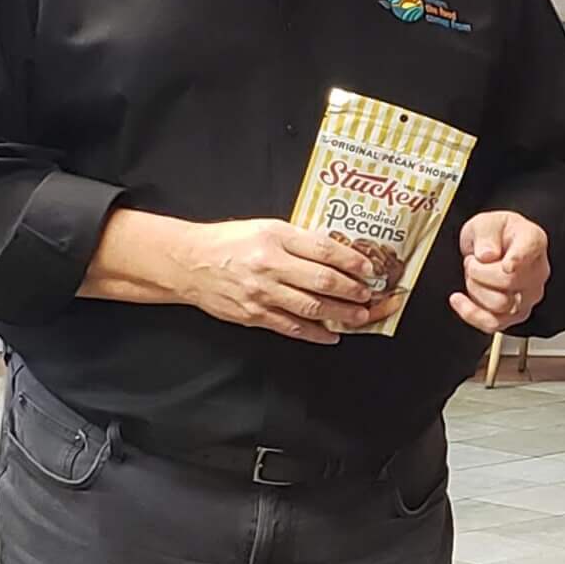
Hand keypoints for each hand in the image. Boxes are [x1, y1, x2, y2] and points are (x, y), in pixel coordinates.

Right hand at [93, 212, 397, 344]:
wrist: (190, 263)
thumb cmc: (230, 242)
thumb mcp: (267, 228)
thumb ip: (300, 240)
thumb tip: (337, 251)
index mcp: (275, 239)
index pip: (323, 250)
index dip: (352, 261)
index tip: (370, 268)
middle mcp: (270, 266)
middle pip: (322, 282)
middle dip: (354, 291)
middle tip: (374, 296)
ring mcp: (263, 294)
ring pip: (311, 308)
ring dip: (342, 315)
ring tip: (363, 317)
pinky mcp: (255, 316)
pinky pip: (292, 328)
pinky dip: (316, 334)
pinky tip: (333, 336)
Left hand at [453, 211, 549, 333]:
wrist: (494, 250)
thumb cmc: (495, 236)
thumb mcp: (485, 222)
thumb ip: (486, 233)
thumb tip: (486, 255)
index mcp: (532, 240)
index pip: (529, 248)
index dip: (518, 258)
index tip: (508, 265)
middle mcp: (536, 271)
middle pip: (508, 280)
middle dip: (479, 271)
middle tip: (472, 261)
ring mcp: (528, 296)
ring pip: (500, 304)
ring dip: (476, 290)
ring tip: (474, 276)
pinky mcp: (514, 315)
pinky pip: (492, 323)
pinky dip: (470, 313)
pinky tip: (459, 299)